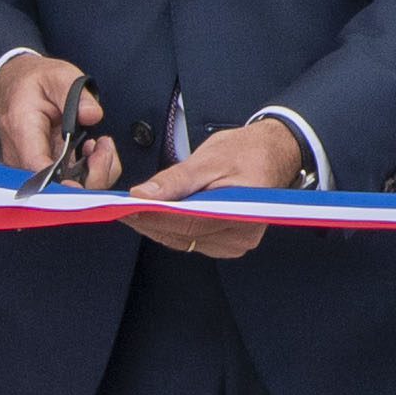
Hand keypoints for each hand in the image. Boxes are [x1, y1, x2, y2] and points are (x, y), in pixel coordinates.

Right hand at [0, 53, 117, 191]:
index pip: (38, 170)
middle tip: (103, 148)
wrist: (13, 87)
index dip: (62, 186)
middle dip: (91, 176)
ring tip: (101, 145)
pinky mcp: (44, 171)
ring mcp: (32, 167)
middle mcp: (22, 157)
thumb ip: (75, 93)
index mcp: (22, 131)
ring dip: (94, 173)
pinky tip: (92, 151)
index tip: (83, 184)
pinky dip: (90, 172)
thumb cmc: (33, 83)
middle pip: (55, 189)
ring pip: (66, 191)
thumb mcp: (56, 76)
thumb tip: (92, 115)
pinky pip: (68, 184)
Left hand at [126, 116, 307, 256]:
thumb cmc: (248, 151)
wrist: (274, 153)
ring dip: (158, 226)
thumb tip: (143, 195)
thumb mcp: (209, 158)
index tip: (126, 207)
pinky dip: (172, 229)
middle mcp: (241, 235)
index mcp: (242, 212)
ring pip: (184, 241)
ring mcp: (236, 243)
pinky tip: (157, 215)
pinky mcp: (229, 243)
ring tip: (135, 209)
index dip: (152, 217)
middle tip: (121, 207)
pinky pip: (192, 240)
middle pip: (183, 236)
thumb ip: (176, 179)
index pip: (187, 223)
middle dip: (149, 222)